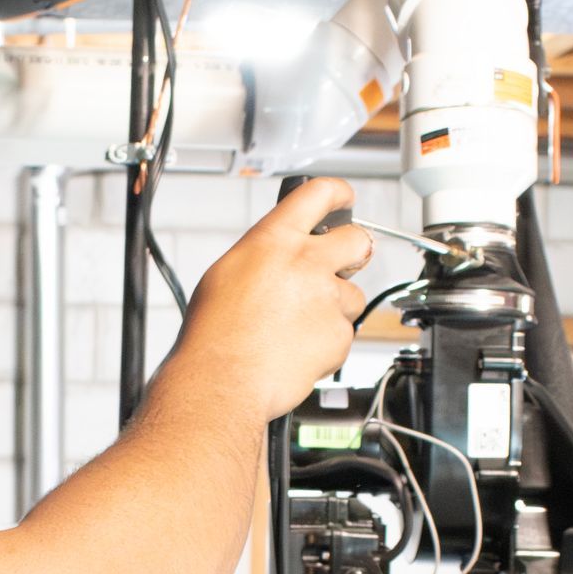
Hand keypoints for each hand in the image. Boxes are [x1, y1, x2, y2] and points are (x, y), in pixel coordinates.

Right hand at [180, 178, 372, 419]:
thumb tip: (280, 255)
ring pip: (351, 295)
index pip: (318, 194)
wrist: (223, 380)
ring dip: (333, 308)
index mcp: (275, 241)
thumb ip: (265, 256)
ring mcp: (328, 298)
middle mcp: (307, 263)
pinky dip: (327, 343)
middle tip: (342, 264)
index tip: (343, 199)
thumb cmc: (215, 335)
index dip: (337, 193)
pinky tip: (298, 350)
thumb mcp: (228, 274)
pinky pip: (344, 333)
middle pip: (357, 239)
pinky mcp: (339, 334)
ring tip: (297, 328)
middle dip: (353, 251)